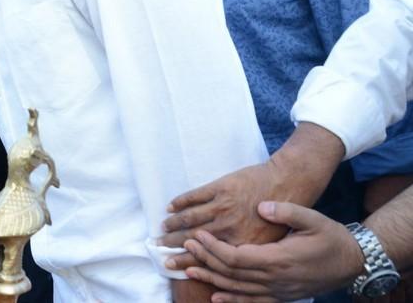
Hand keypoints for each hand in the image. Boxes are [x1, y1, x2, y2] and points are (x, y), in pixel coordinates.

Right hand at [161, 162, 291, 268]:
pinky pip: (194, 196)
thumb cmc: (280, 215)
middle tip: (158, 247)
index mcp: (239, 243)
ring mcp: (223, 206)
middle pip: (192, 237)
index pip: (206, 254)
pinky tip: (171, 207)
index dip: (185, 259)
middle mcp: (228, 226)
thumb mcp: (268, 241)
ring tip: (163, 227)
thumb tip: (226, 263)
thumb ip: (245, 252)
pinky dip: (180, 202)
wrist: (288, 182)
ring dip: (174, 223)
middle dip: (172, 243)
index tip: (170, 262)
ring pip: (190, 217)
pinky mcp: (221, 187)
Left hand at [182, 201, 362, 301]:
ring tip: (189, 270)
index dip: (213, 248)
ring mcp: (278, 290)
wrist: (353, 263)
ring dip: (212, 280)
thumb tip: (262, 206)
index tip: (197, 236)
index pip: (236, 257)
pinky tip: (216, 297)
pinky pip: (252, 301)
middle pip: (231, 273)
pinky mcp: (281, 295)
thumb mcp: (312, 218)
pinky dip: (232, 300)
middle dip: (206, 260)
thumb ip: (286, 212)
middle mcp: (275, 279)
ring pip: (238, 289)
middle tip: (185, 248)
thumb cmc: (331, 237)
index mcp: (279, 259)